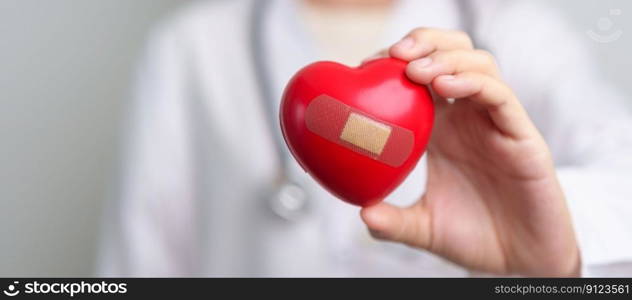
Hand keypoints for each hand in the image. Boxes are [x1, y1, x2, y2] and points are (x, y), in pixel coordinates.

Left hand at [360, 28, 579, 276]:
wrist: (518, 264)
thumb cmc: (473, 238)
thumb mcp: (423, 228)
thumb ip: (393, 222)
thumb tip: (362, 212)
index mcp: (441, 130)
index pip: (419, 77)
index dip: (394, 63)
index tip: (366, 66)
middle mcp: (467, 119)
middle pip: (450, 55)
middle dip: (423, 43)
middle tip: (393, 54)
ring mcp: (495, 123)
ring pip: (478, 64)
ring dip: (445, 57)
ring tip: (415, 70)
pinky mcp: (521, 135)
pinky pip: (500, 95)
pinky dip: (472, 82)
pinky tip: (445, 85)